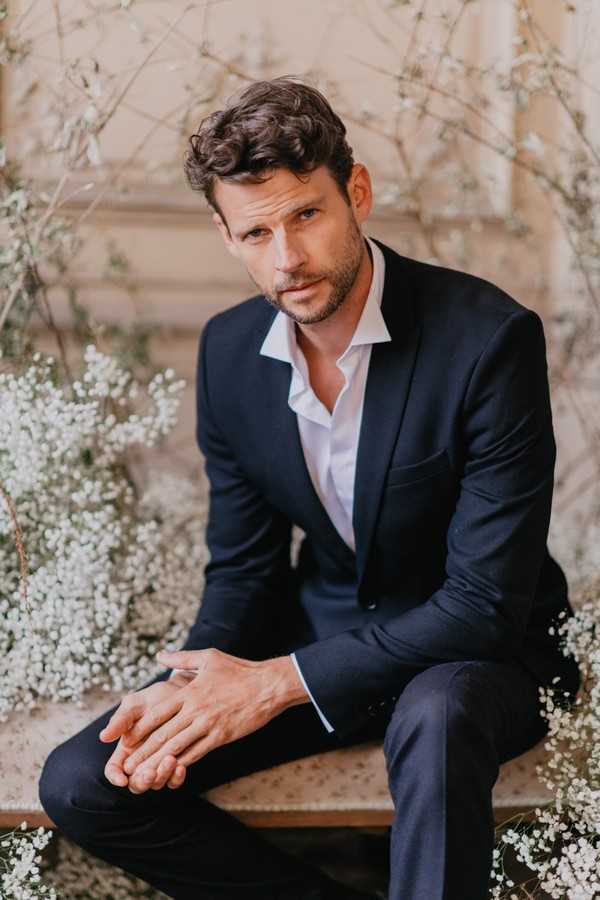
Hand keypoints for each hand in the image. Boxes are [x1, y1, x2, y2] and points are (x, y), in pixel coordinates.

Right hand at [100, 674, 193, 793]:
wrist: (180, 692)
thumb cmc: (155, 698)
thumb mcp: (135, 704)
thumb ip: (121, 720)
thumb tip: (104, 736)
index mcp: (126, 748)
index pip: (114, 770)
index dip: (115, 777)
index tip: (122, 779)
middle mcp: (140, 760)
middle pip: (135, 783)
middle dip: (142, 781)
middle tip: (150, 772)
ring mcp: (158, 764)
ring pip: (155, 784)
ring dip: (162, 777)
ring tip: (170, 760)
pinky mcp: (176, 763)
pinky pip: (174, 780)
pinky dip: (176, 778)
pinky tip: (181, 767)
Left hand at [117, 648, 301, 781]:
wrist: (269, 686)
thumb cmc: (239, 670)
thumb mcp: (209, 657)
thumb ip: (182, 659)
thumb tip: (159, 656)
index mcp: (190, 692)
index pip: (158, 713)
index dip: (140, 728)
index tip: (125, 739)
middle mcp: (196, 710)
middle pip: (163, 734)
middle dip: (143, 752)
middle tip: (126, 766)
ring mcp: (208, 725)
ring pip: (177, 748)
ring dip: (157, 763)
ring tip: (142, 775)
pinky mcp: (221, 737)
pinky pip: (197, 753)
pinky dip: (181, 765)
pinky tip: (170, 772)